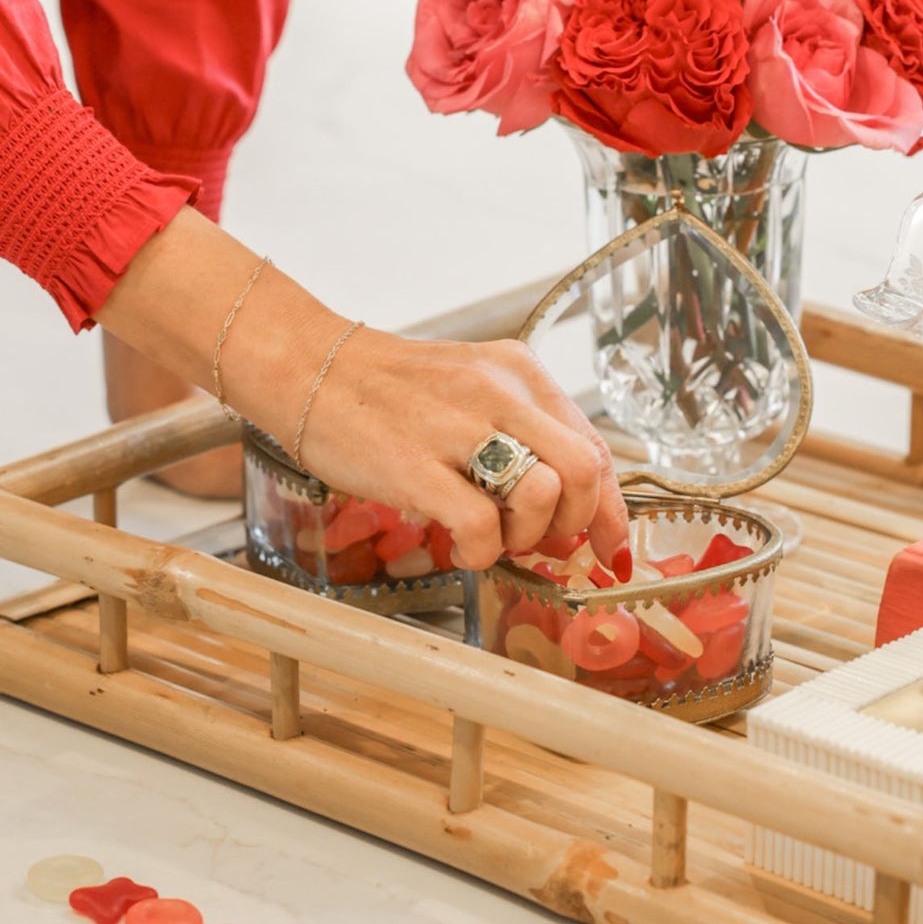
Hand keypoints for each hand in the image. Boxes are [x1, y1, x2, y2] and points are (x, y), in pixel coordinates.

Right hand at [294, 328, 629, 573]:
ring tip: (493, 535)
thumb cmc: (389, 391)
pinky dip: (482, 553)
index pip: (593, 445)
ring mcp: (457, 427)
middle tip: (539, 538)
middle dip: (575, 522)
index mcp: (519, 372)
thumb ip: (521, 431)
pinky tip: (462, 546)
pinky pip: (481, 526)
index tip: (610, 545)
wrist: (311, 369)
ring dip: (528, 536)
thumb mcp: (471, 389)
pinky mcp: (416, 465)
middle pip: (584, 470)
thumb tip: (565, 500)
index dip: (611, 508)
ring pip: (544, 494)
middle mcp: (499, 393)